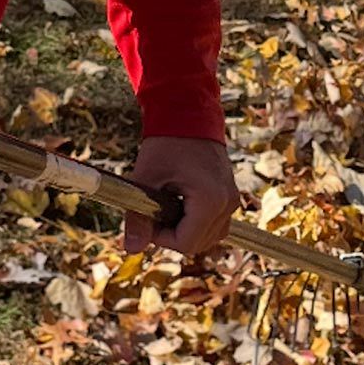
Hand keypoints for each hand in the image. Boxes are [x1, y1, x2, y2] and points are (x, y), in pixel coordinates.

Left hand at [123, 136, 239, 256]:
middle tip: (154, 211)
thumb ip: (139, 217)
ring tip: (166, 205)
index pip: (185, 243)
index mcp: (210, 201)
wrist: (189, 114)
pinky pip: (215, 225)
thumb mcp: (147, 179)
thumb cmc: (166, 143)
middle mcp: (227, 204)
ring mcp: (232, 201)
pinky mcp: (230, 197)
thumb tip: (132, 249)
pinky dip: (195, 222)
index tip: (147, 217)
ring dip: (184, 230)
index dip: (161, 238)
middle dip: (172, 235)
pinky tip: (178, 203)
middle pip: (198, 244)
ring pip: (208, 237)